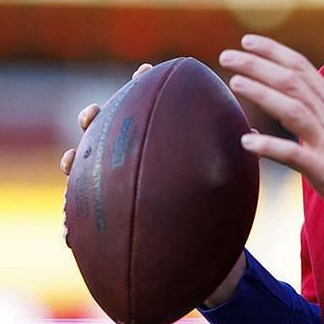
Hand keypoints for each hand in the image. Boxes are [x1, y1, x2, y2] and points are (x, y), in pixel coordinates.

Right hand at [60, 64, 246, 306]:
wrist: (208, 252)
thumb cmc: (216, 205)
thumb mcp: (227, 179)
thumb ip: (232, 156)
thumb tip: (254, 132)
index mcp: (161, 143)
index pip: (148, 108)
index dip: (143, 86)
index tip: (145, 71)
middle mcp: (133, 160)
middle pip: (106, 132)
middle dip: (94, 119)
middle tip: (93, 114)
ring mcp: (116, 189)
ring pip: (85, 172)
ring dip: (75, 164)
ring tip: (73, 161)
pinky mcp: (108, 223)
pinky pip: (83, 226)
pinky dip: (74, 229)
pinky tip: (69, 231)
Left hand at [219, 35, 323, 234]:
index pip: (303, 69)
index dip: (275, 52)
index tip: (248, 41)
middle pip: (292, 83)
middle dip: (258, 66)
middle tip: (227, 55)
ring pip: (292, 110)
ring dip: (263, 95)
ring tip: (235, 83)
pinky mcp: (323, 169)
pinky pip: (294, 155)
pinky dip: (271, 146)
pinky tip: (248, 141)